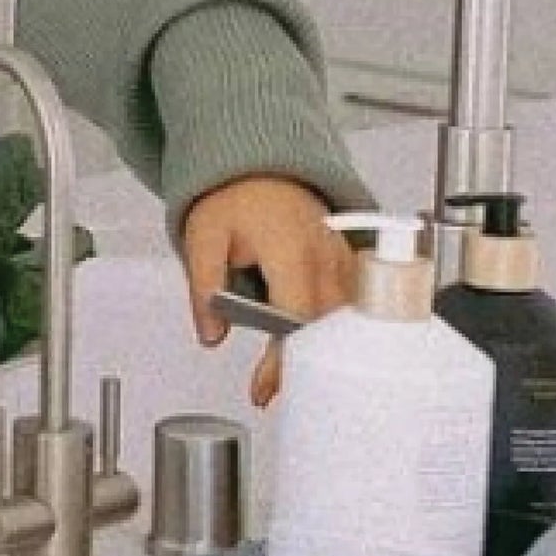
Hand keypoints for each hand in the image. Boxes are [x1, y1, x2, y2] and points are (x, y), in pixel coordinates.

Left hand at [179, 175, 356, 407]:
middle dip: (303, 365)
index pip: (296, 319)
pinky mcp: (348, 262)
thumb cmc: (236, 197)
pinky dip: (337, 329)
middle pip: (328, 327)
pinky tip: (315, 347)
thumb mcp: (203, 237)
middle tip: (271, 389)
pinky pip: (352, 305)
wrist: (261, 165)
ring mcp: (342, 258)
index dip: (282, 360)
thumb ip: (204, 286)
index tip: (263, 388)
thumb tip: (210, 333)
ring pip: (346, 320)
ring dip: (323, 351)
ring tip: (289, 374)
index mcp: (291, 249)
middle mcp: (325, 254)